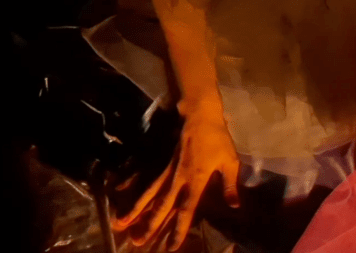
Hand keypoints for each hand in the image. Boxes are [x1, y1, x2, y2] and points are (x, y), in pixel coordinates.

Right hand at [112, 108, 239, 250]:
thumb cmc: (218, 139)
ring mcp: (169, 171)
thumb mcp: (230, 161)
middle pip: (162, 205)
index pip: (186, 209)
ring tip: (120, 225)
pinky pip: (151, 183)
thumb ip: (229, 185)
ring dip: (137, 211)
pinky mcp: (165, 165)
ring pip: (151, 195)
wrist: (201, 116)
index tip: (170, 246)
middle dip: (150, 225)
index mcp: (196, 179)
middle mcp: (179, 178)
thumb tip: (234, 206)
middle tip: (137, 242)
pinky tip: (128, 200)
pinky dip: (140, 193)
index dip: (179, 228)